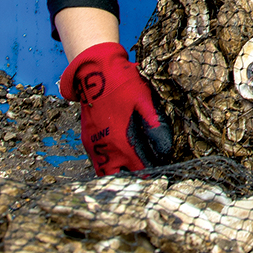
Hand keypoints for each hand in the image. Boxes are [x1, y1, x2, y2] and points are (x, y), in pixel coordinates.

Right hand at [59, 42, 171, 174]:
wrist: (93, 74)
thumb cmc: (121, 85)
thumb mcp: (144, 100)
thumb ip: (154, 125)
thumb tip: (165, 147)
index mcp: (122, 140)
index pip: (139, 167)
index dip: (151, 172)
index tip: (160, 173)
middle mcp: (106, 147)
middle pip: (121, 176)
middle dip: (135, 178)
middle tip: (147, 176)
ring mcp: (94, 145)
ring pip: (106, 173)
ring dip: (120, 175)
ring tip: (134, 173)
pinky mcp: (88, 140)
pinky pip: (97, 163)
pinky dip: (108, 167)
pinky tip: (119, 163)